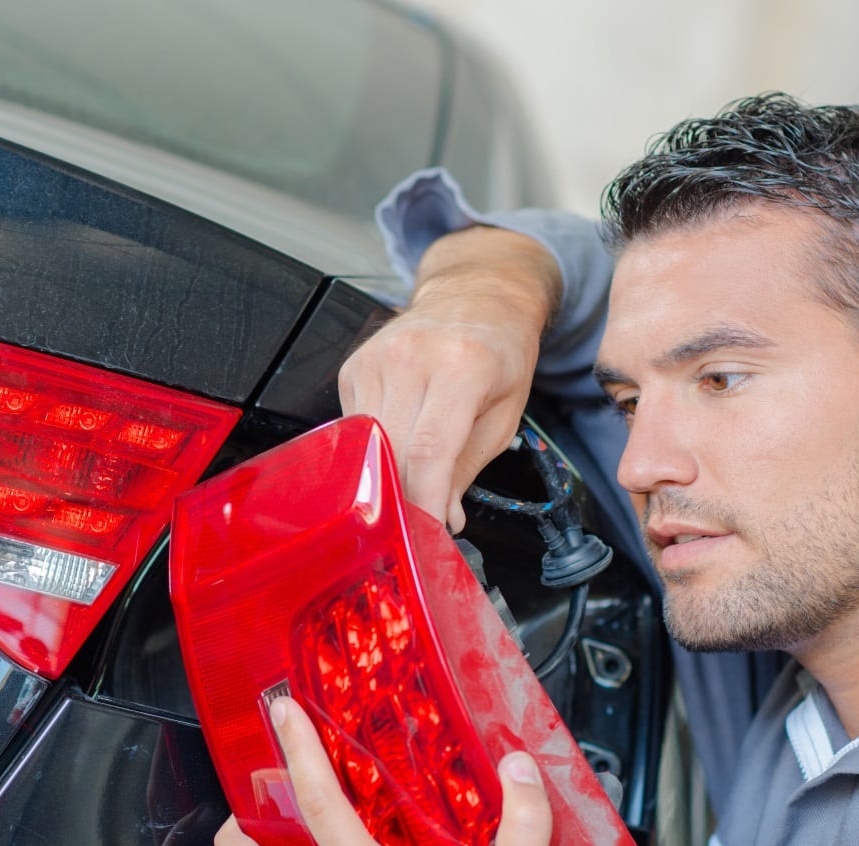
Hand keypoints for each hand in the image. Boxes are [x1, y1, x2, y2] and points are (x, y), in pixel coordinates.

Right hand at [340, 226, 559, 530]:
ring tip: (408, 491)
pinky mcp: (354, 366)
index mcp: (463, 366)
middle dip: (403, 500)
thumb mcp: (504, 414)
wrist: (477, 296)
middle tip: (417, 529)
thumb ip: (469, 469)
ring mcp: (377, 358)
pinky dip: (372, 450)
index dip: (424, 502)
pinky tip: (395, 445)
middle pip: (391, 452)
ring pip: (366, 444)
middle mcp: (414, 356)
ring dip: (384, 478)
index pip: (430, 450)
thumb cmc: (499, 352)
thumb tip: (442, 520)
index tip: (424, 537)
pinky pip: (355, 427)